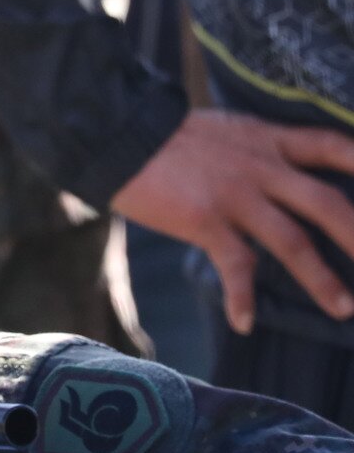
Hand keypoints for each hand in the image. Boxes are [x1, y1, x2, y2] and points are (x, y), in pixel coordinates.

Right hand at [111, 108, 353, 332]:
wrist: (120, 134)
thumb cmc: (163, 136)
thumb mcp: (223, 130)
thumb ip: (253, 150)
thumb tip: (269, 173)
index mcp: (268, 140)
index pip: (334, 146)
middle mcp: (262, 167)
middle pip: (328, 203)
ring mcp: (235, 195)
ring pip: (293, 241)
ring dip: (321, 279)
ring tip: (342, 308)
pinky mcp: (205, 220)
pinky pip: (234, 265)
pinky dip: (241, 298)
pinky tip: (245, 322)